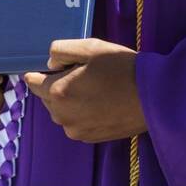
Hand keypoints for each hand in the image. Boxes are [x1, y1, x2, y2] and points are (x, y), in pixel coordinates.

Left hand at [23, 38, 145, 143]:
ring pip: (61, 110)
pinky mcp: (90, 138)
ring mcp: (75, 130)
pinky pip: (75, 122)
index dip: (40, 70)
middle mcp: (62, 116)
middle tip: (81, 72)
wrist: (154, 97)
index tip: (54, 64)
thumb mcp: (90, 47)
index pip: (31, 81)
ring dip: (68, 99)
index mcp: (57, 92)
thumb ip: (60, 50)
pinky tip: (100, 100)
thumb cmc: (122, 67)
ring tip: (94, 86)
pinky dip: (81, 112)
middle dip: (56, 84)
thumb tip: (50, 62)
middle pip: (45, 96)